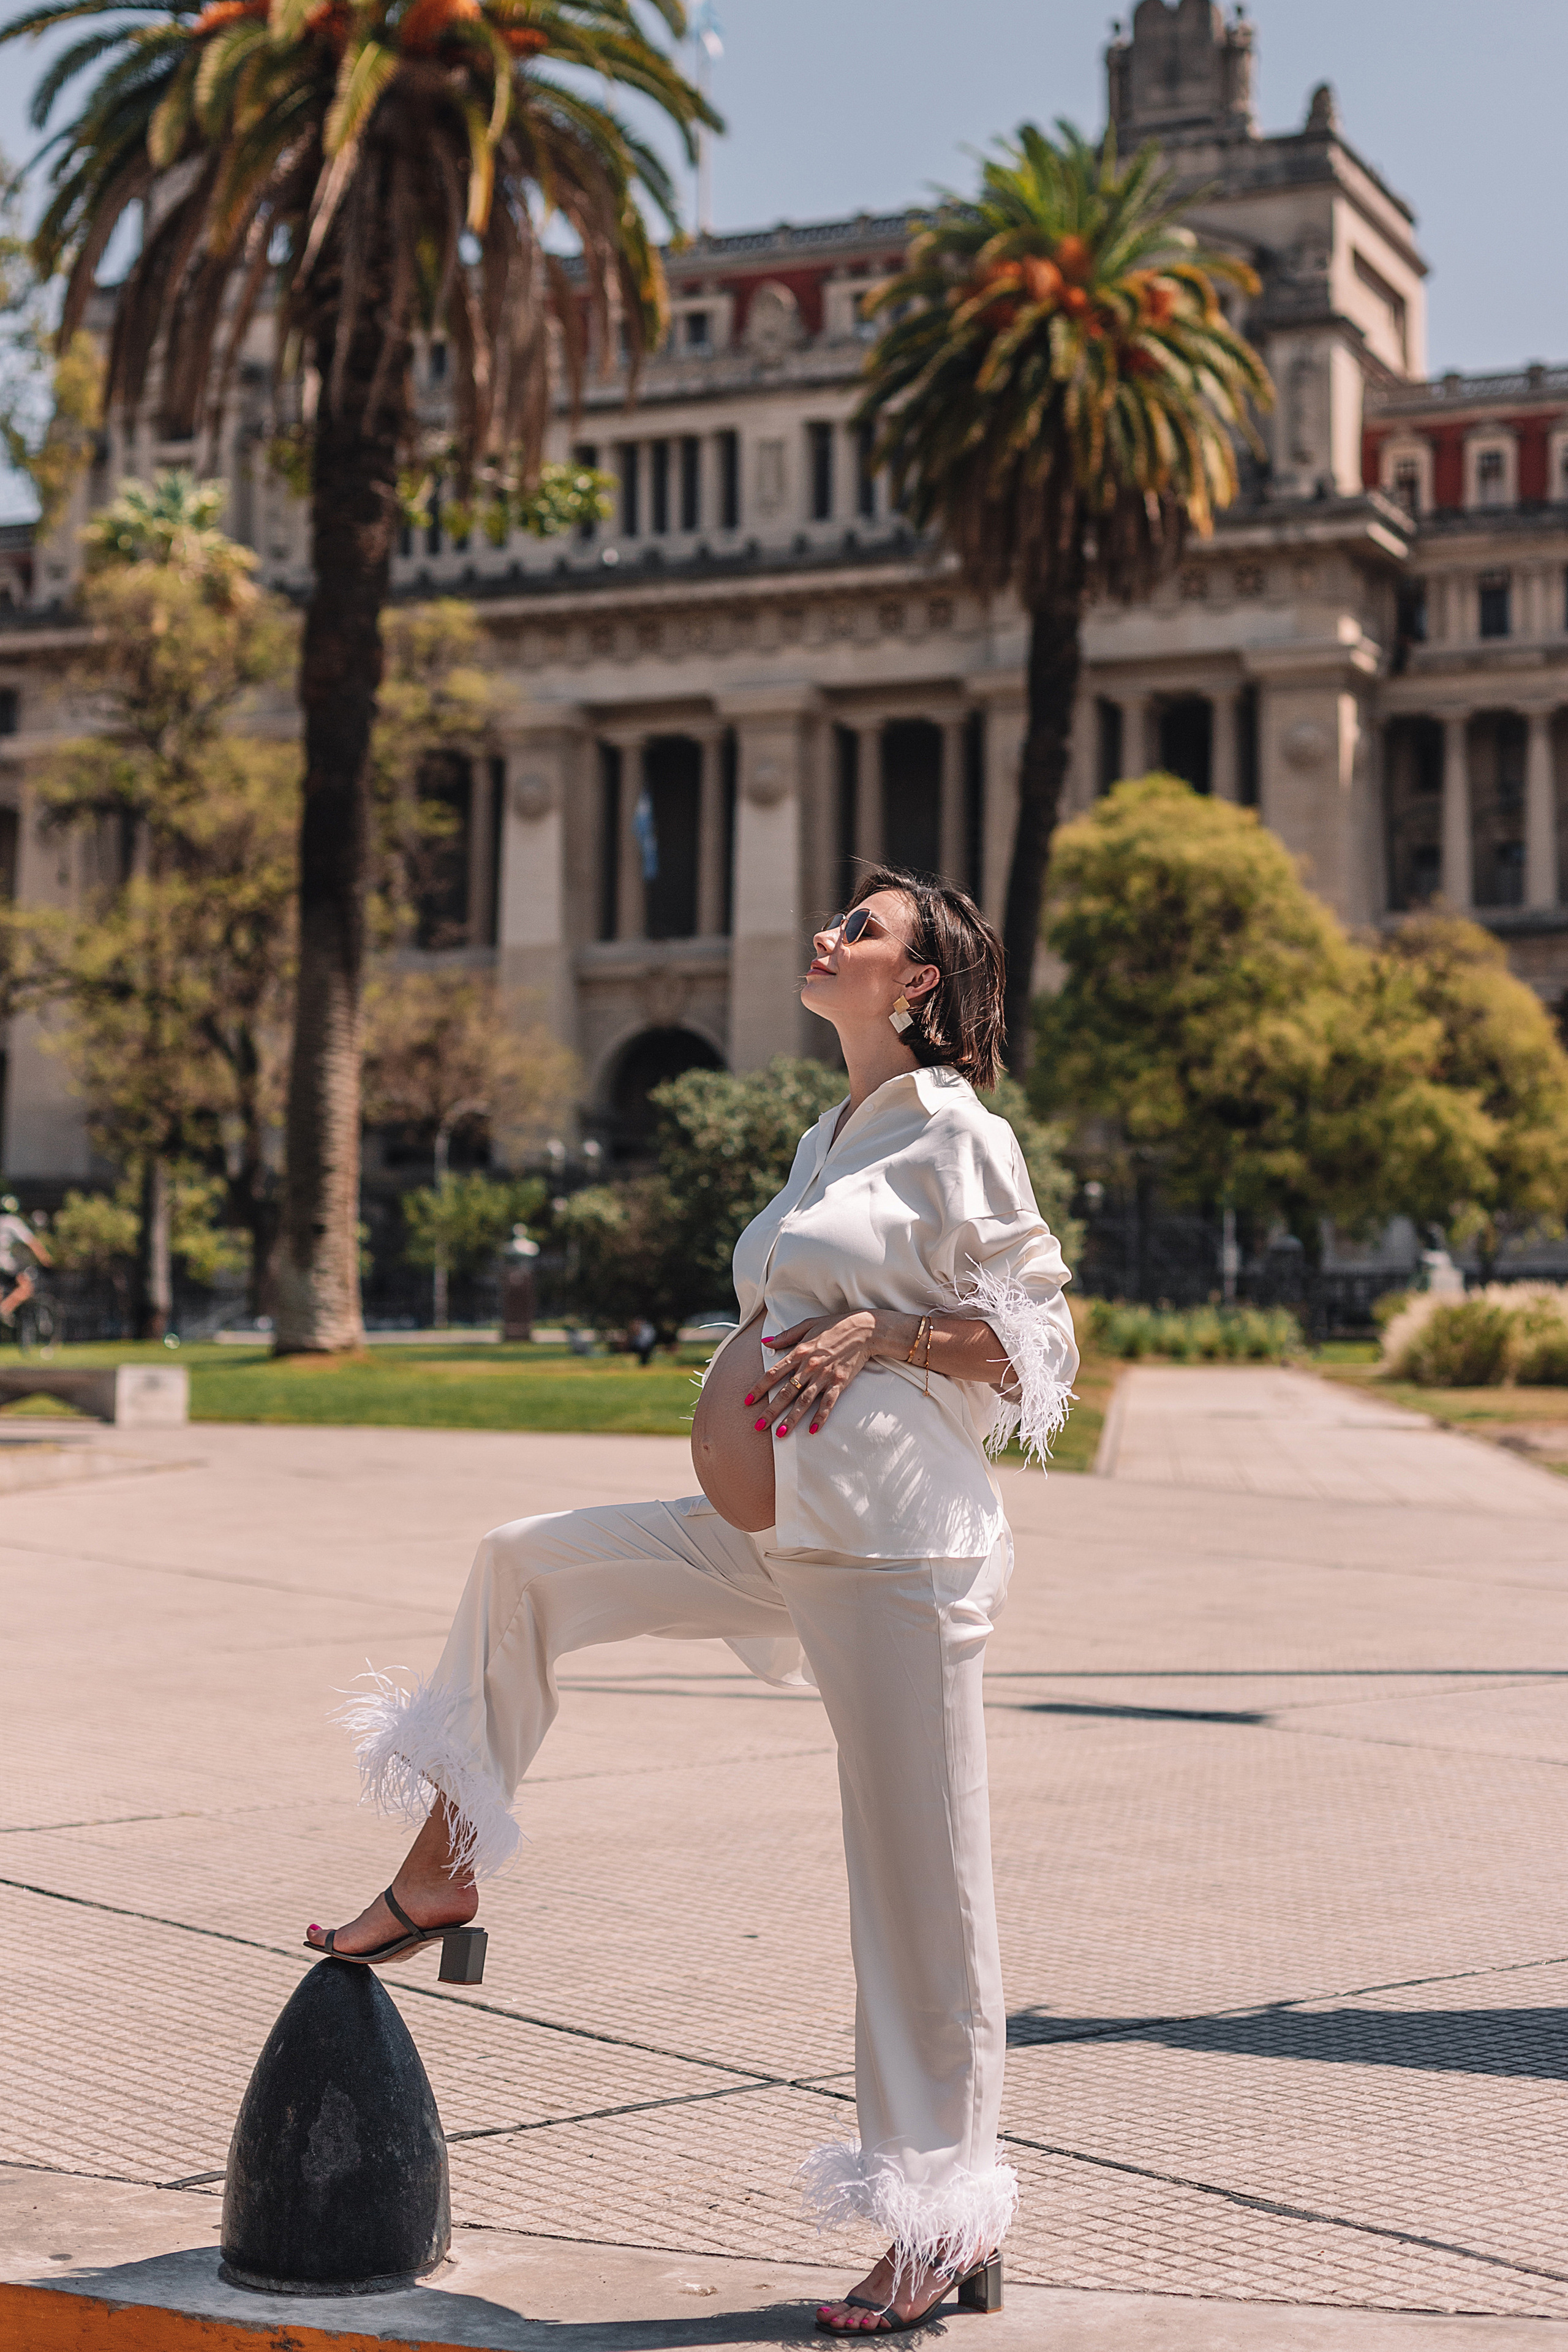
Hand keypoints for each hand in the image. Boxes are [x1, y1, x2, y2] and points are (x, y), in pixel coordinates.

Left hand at [745, 1309, 882, 1438]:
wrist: (864, 1329)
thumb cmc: (834, 1326)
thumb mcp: (807, 1325)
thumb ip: (786, 1336)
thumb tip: (765, 1342)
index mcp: (799, 1352)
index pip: (774, 1373)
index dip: (759, 1388)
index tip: (748, 1401)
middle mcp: (809, 1366)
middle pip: (786, 1392)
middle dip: (771, 1410)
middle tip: (758, 1426)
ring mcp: (824, 1376)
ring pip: (804, 1401)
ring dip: (792, 1418)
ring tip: (780, 1433)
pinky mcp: (839, 1382)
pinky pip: (828, 1403)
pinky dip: (820, 1417)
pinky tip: (812, 1430)